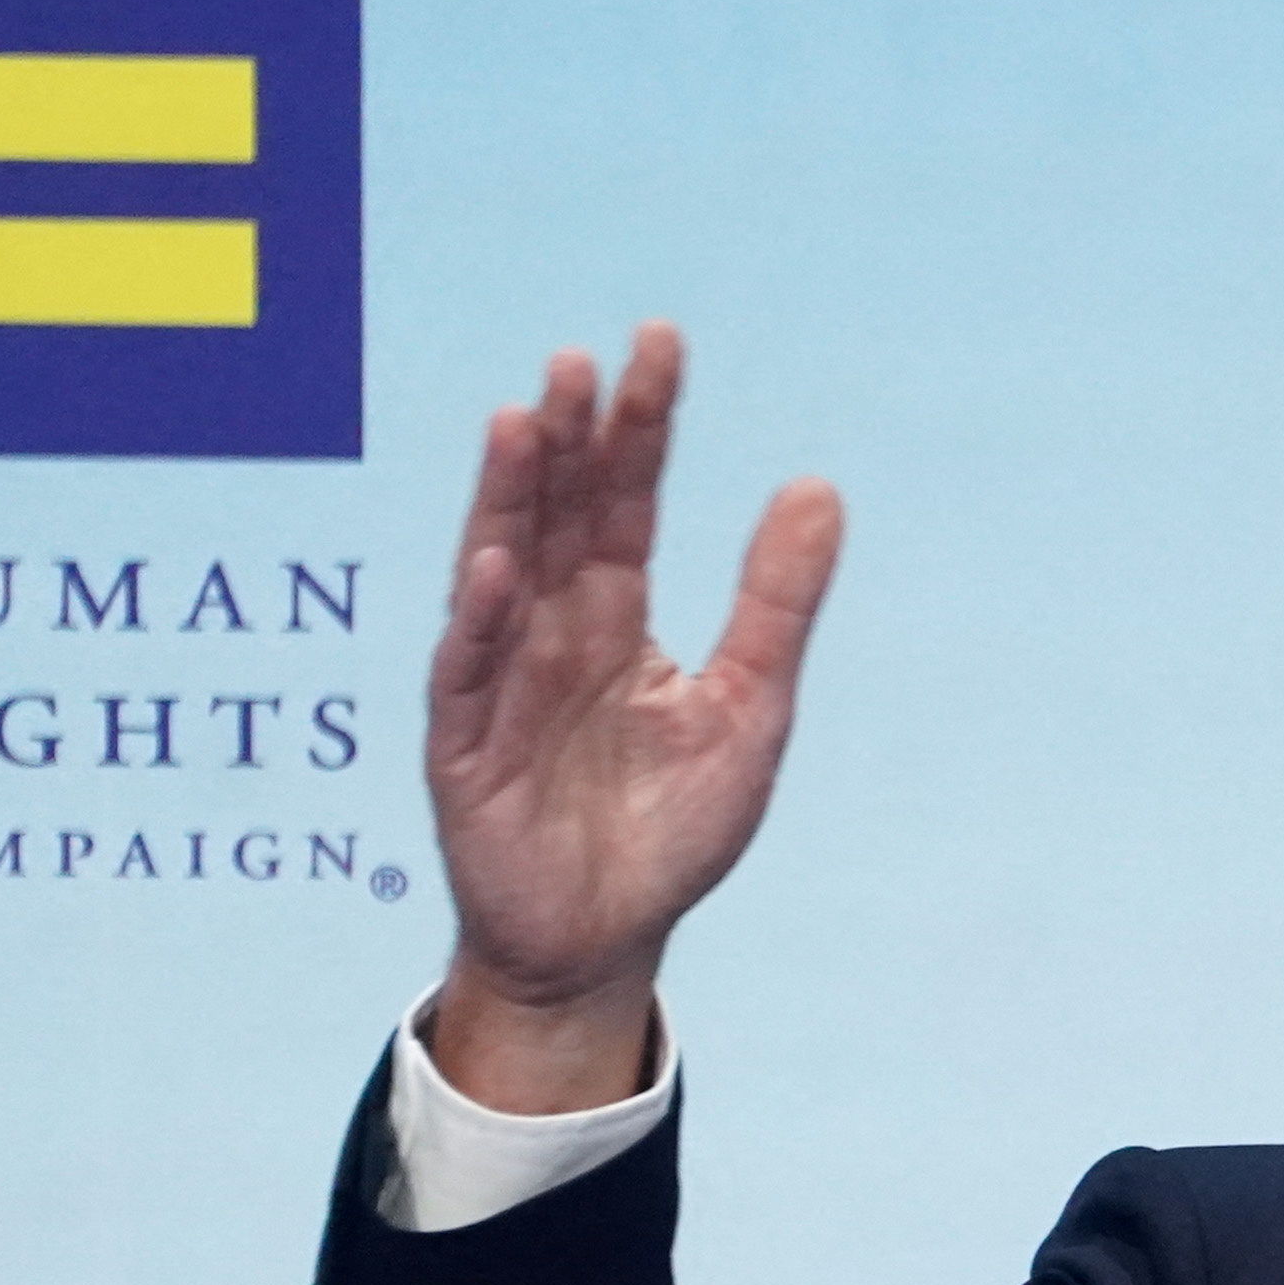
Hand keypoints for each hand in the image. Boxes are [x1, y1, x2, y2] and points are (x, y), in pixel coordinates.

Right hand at [418, 324, 842, 1111]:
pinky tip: (494, 568)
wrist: (608, 940)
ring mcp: (501, 682)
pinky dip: (480, 623)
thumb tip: (818, 486)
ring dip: (506, 500)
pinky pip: (469, 676)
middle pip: (556, 517)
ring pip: (500, 570)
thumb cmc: (670, 827)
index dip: (641, 426)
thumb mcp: (749, 707)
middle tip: (579, 362)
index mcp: (618, 616)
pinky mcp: (465, 747)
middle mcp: (553, 631)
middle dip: (565, 440)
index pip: (627, 500)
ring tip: (520, 422)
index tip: (658, 343)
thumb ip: (775, 603)